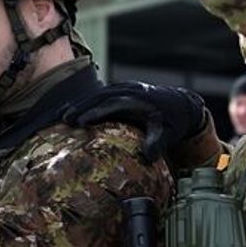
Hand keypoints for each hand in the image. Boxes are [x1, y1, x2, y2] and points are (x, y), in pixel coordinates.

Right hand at [63, 83, 205, 163]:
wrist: (182, 105)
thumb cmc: (174, 121)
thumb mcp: (169, 133)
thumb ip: (157, 143)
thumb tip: (149, 157)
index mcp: (138, 99)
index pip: (112, 104)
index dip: (95, 112)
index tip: (80, 122)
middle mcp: (130, 90)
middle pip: (100, 97)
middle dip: (81, 107)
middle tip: (65, 119)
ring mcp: (124, 88)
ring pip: (98, 94)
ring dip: (80, 104)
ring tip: (63, 116)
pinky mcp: (121, 91)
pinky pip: (101, 95)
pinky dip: (86, 102)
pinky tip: (73, 110)